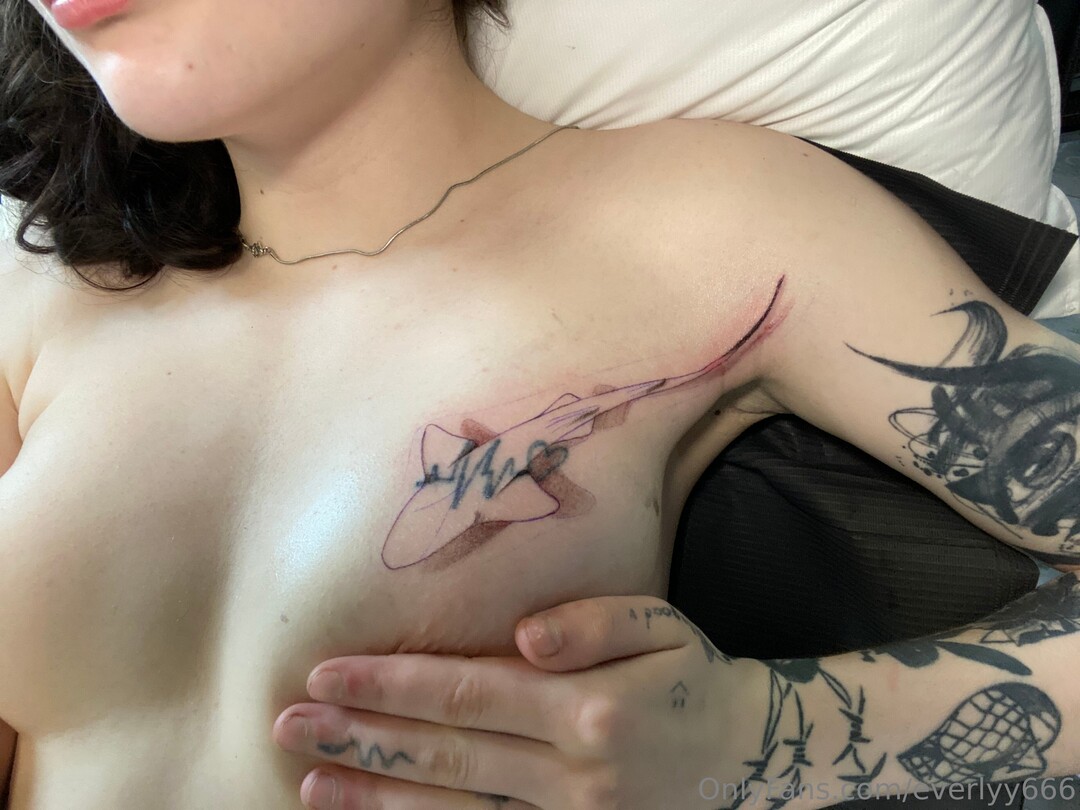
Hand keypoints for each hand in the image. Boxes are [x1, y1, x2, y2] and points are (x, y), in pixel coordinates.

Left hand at [273, 596, 746, 808]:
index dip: (392, 684)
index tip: (326, 673)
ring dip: (377, 800)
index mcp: (587, 709)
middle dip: (360, 740)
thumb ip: (593, 625)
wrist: (746, 755)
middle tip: (287, 727)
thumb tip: (524, 637)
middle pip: (446, 755)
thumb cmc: (691, 678)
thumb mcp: (658, 628)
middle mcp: (572, 773)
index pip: (468, 693)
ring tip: (311, 785)